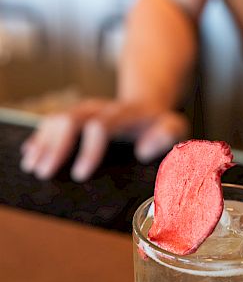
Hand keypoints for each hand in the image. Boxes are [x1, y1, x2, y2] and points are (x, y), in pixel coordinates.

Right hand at [19, 98, 187, 180]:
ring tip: (32, 166)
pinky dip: (40, 137)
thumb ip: (168, 136)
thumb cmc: (162, 124)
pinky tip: (29, 153)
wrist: (148, 106)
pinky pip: (53, 121)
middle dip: (56, 147)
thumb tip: (145, 150)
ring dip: (43, 143)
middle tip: (45, 173)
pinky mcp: (77, 114)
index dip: (88, 150)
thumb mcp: (174, 128)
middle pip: (72, 121)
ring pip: (57, 120)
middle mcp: (100, 109)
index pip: (100, 127)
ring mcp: (86, 110)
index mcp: (124, 115)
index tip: (81, 175)